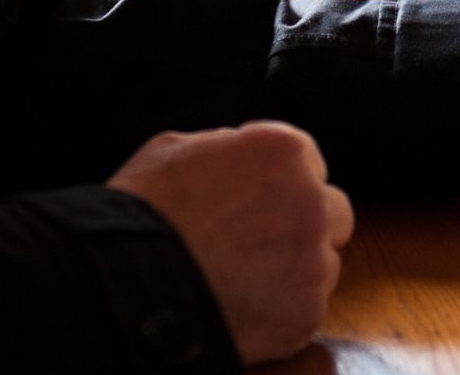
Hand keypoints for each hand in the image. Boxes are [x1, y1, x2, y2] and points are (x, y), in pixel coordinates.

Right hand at [108, 122, 354, 363]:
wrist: (128, 281)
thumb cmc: (143, 209)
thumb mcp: (174, 148)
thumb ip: (224, 145)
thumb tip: (235, 155)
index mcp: (283, 152)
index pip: (308, 160)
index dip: (278, 179)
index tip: (257, 195)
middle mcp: (311, 202)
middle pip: (331, 211)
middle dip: (304, 220)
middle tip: (260, 236)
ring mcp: (313, 262)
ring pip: (324, 262)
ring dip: (296, 266)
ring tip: (245, 276)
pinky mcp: (305, 314)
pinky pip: (307, 307)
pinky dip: (281, 308)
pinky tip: (244, 304)